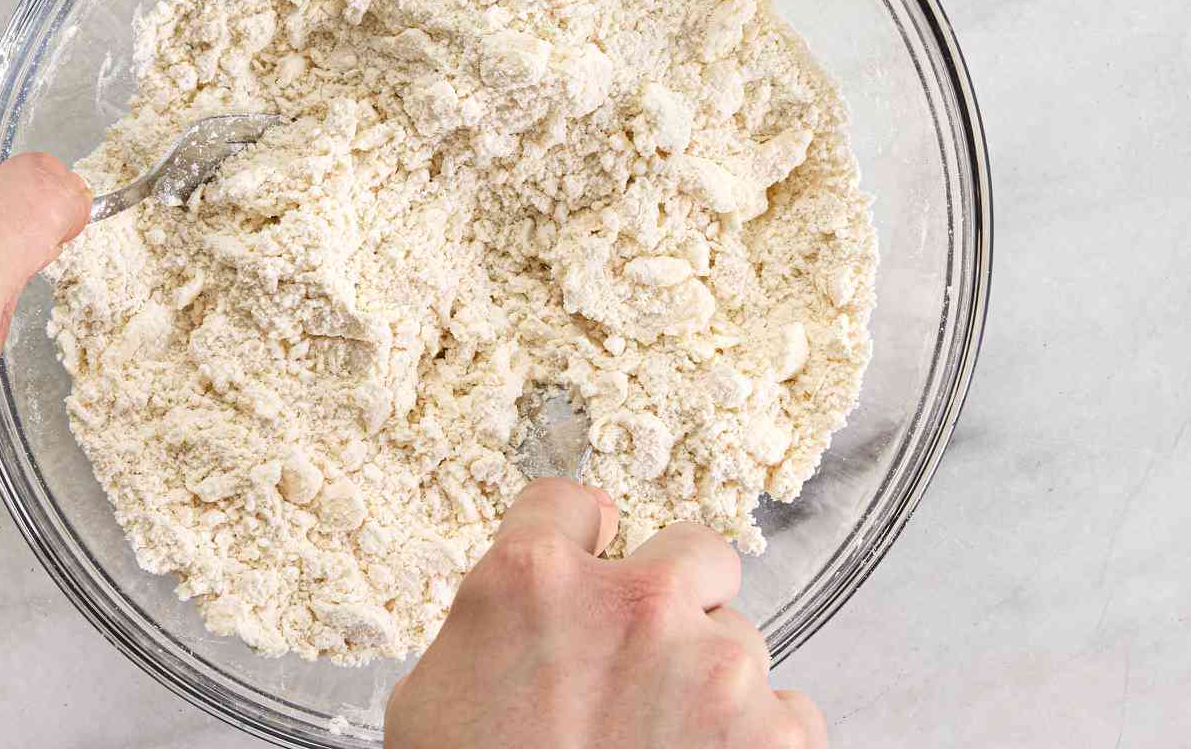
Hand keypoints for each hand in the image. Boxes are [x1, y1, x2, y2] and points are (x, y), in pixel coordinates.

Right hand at [385, 480, 823, 748]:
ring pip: (742, 640)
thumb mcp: (437, 696)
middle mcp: (633, 603)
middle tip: (648, 666)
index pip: (569, 503)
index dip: (581, 539)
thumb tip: (522, 605)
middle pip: (692, 552)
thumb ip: (491, 621)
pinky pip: (790, 713)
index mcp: (534, 580)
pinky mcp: (773, 736)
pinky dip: (759, 745)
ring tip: (666, 747)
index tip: (592, 561)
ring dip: (713, 684)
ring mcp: (711, 665)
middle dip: (678, 600)